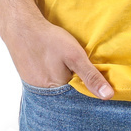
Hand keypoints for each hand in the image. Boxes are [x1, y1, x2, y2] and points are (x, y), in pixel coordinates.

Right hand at [0, 14, 114, 98]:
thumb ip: (91, 76)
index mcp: (56, 94)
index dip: (88, 94)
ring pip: (56, 92)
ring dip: (64, 84)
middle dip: (76, 90)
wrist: (21, 28)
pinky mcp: (30, 80)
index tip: (97, 88)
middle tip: (79, 74)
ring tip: (67, 71)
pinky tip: (56, 68)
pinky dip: (54, 79)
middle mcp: (44, 96)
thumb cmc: (49, 41)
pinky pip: (47, 85)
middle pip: (66, 98)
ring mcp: (35, 89)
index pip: (78, 102)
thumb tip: (108, 96)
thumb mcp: (75, 56)